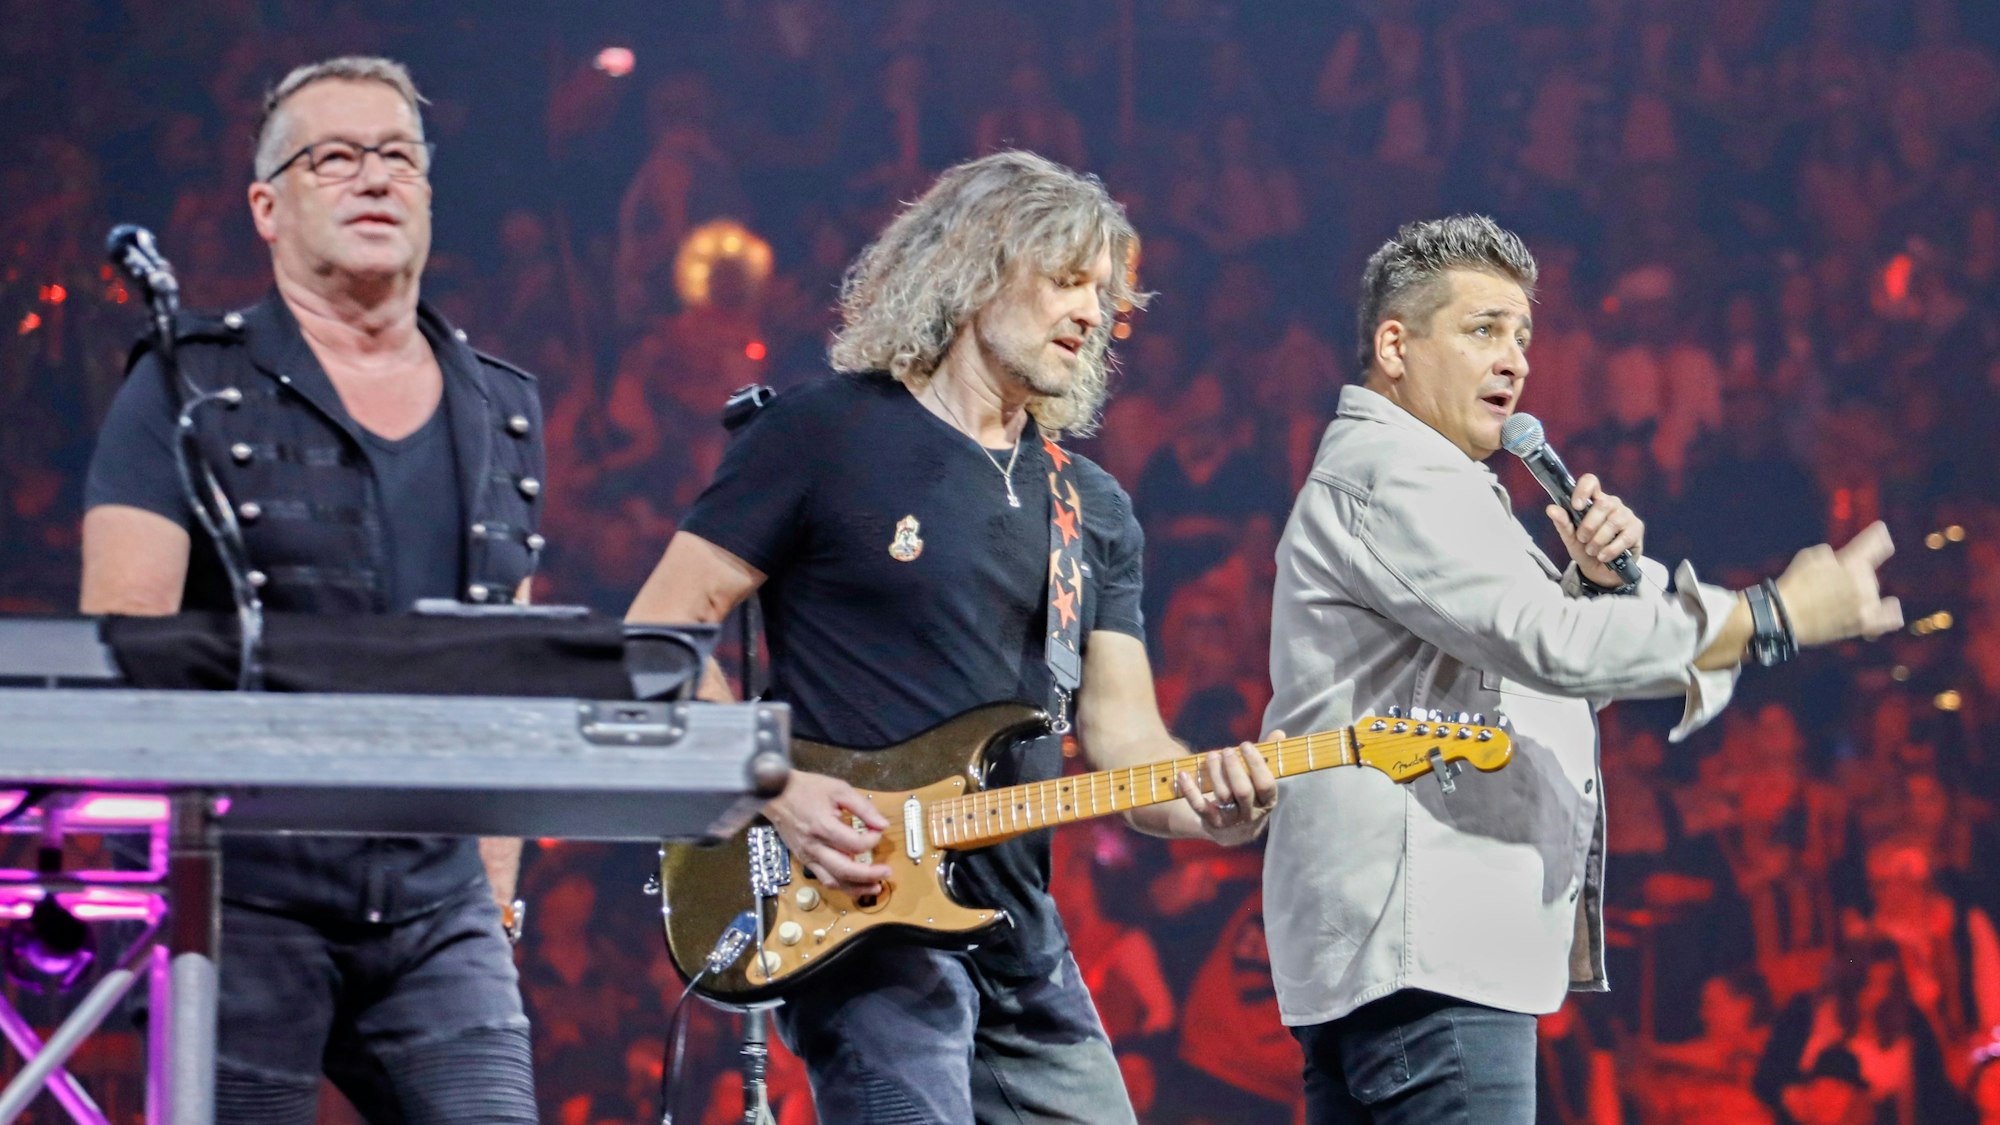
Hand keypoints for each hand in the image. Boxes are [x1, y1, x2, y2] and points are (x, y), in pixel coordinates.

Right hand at [759, 770, 891, 895]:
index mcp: (824, 827)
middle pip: (845, 871)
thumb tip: (883, 825)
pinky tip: (855, 884)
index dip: (873, 839)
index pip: (856, 844)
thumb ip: (863, 807)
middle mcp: (815, 847)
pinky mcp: (804, 861)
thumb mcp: (839, 789)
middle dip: (870, 875)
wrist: (776, 794)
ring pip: (834, 882)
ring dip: (857, 888)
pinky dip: (841, 885)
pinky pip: (824, 879)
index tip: (878, 830)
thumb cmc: (808, 789)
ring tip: (875, 887)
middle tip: (887, 873)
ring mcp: (808, 857)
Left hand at [1175, 735, 1280, 846]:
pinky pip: (1200, 807)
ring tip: (1211, 755)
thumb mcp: (1259, 779)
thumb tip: (1279, 733)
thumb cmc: (1248, 794)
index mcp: (1267, 801)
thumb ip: (1268, 756)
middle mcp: (1252, 814)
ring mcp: (1232, 821)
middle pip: (1243, 791)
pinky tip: (1183, 775)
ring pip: (1223, 796)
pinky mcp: (1212, 823)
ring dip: (1215, 773)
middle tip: (1226, 750)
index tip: (1245, 745)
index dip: (1256, 764)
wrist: (1231, 830)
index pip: (1266, 784)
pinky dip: (1190, 790)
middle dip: (1234, 768)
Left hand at [1545, 473, 1643, 587]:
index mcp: (1593, 500)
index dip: (1583, 490)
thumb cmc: (1584, 549)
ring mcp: (1626, 515)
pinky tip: (1603, 556)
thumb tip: (1550, 508)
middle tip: (1582, 539)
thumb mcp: (1570, 538)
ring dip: (1598, 540)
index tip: (1576, 506)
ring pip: (1613, 521)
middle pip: (1602, 504)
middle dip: (1588, 525)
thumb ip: (1562, 523)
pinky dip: (1610, 549)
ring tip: (1592, 550)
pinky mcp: (1636, 529)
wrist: (1600, 571)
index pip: (1591, 482)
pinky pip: (1625, 537)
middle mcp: (1612, 503)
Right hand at [1772, 521, 1901, 645]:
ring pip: (1870, 592)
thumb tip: (1843, 562)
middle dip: (1851, 573)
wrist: (1785, 616)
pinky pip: (1887, 619)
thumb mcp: (1810, 556)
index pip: (1876, 544)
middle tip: (1826, 583)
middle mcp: (1865, 583)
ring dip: (1856, 591)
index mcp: (1853, 563)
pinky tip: (1889, 607)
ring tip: (1833, 599)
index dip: (1878, 535)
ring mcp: (1866, 605)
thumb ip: (1834, 555)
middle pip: (1866, 572)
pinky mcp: (1863, 624)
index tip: (1880, 530)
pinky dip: (1889, 613)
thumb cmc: (1794, 584)